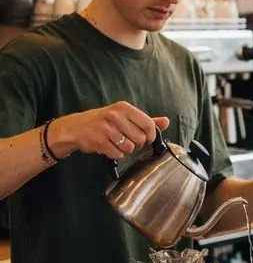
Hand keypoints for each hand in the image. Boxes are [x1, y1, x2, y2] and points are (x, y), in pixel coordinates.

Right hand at [50, 104, 168, 160]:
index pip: (149, 124)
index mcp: (124, 108)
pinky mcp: (99, 141)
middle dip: (137, 143)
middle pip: (141, 138)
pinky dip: (116, 154)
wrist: (76, 127)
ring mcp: (106, 129)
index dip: (151, 135)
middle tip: (127, 140)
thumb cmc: (104, 121)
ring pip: (130, 148)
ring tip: (116, 142)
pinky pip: (118, 154)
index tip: (147, 138)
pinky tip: (109, 147)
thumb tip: (166, 121)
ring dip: (125, 149)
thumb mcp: (125, 116)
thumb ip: (146, 120)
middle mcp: (115, 116)